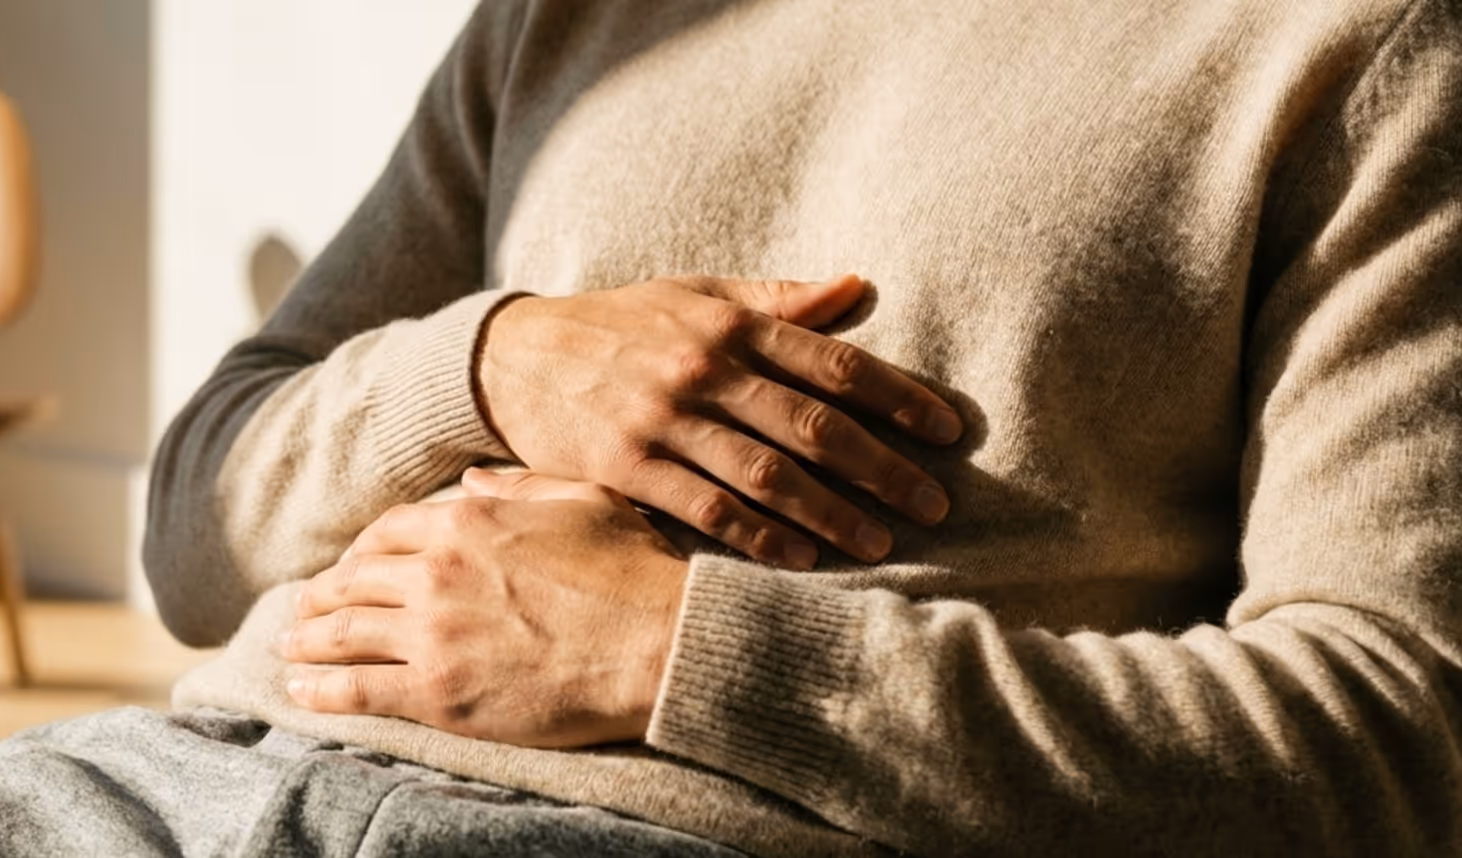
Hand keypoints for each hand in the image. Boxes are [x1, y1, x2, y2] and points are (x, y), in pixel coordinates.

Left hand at [282, 468, 684, 747]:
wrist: (658, 643)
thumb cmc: (634, 571)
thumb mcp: (582, 500)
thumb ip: (520, 486)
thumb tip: (472, 476)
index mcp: (466, 521)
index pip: (387, 531)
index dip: (361, 550)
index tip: (351, 565)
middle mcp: (435, 572)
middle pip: (354, 580)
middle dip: (322, 594)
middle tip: (303, 607)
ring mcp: (432, 633)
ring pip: (343, 631)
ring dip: (307, 637)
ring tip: (288, 645)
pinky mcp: (438, 691)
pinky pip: (358, 688)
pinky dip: (320, 688)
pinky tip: (300, 689)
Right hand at [476, 275, 961, 567]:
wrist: (513, 356)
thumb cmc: (619, 325)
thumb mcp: (694, 294)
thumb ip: (776, 299)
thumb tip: (858, 286)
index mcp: (730, 323)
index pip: (833, 361)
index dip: (899, 398)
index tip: (948, 432)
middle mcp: (703, 370)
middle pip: (813, 426)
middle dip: (883, 470)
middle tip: (933, 506)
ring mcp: (665, 422)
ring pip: (767, 476)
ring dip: (831, 515)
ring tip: (879, 545)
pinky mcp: (629, 468)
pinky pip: (706, 511)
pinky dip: (759, 539)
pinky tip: (800, 560)